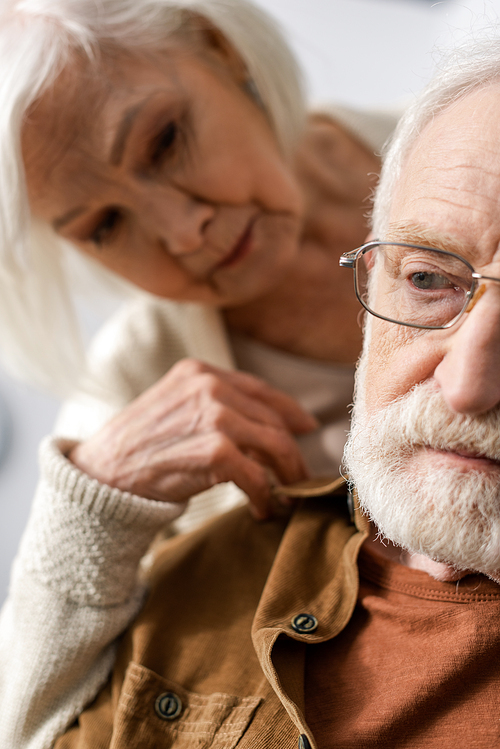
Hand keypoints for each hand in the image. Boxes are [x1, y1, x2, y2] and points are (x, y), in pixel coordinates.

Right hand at [68, 359, 316, 519]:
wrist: (101, 473)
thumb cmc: (138, 447)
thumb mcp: (174, 408)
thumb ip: (213, 407)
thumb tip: (265, 427)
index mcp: (200, 372)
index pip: (260, 389)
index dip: (289, 410)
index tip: (307, 427)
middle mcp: (209, 386)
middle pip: (273, 419)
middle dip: (291, 452)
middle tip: (298, 476)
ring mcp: (213, 415)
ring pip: (274, 444)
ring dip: (286, 475)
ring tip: (286, 495)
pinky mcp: (214, 450)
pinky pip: (257, 476)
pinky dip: (266, 496)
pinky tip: (262, 509)